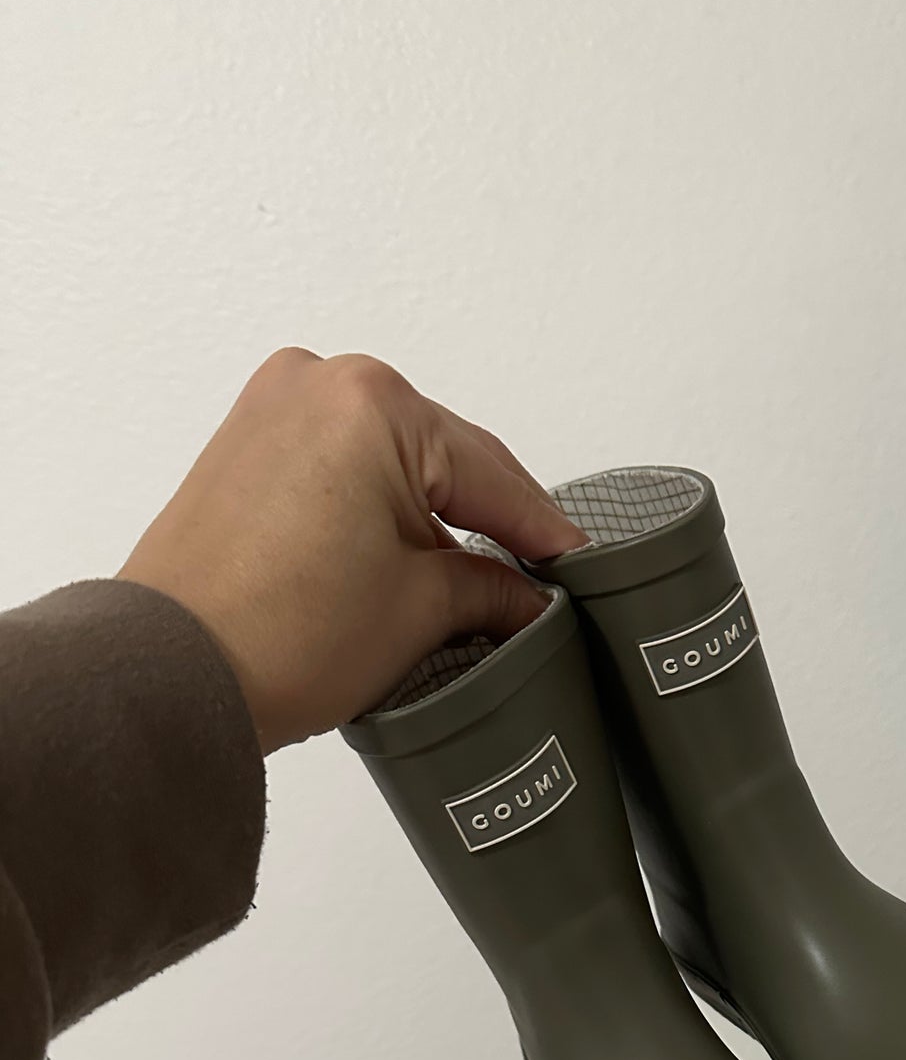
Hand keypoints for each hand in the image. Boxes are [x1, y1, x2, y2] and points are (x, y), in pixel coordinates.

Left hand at [120, 348, 588, 752]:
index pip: (490, 472)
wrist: (173, 674)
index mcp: (373, 401)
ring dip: (428, 520)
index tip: (577, 565)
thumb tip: (526, 597)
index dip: (542, 530)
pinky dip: (376, 513)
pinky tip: (406, 565)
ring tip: (470, 588)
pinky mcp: (242, 449)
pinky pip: (338, 469)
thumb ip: (491, 590)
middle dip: (484, 522)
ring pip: (387, 463)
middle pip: (439, 458)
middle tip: (534, 581)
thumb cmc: (276, 634)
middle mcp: (318, 385)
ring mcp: (271, 411)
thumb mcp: (422, 611)